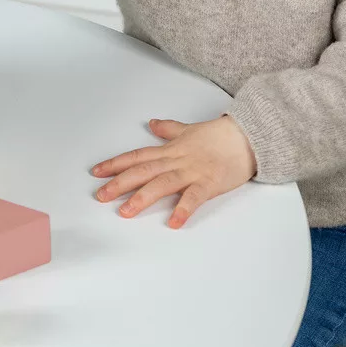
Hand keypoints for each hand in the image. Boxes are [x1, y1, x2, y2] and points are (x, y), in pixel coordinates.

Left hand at [92, 115, 256, 228]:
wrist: (248, 136)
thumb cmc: (219, 135)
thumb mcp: (189, 129)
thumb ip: (169, 129)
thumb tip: (152, 124)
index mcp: (170, 150)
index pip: (136, 156)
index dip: (115, 164)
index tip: (96, 172)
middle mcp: (176, 161)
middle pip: (142, 171)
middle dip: (119, 183)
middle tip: (100, 196)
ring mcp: (192, 172)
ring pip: (162, 184)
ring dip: (142, 197)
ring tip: (125, 211)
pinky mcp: (209, 183)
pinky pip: (194, 198)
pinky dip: (183, 209)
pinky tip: (173, 223)